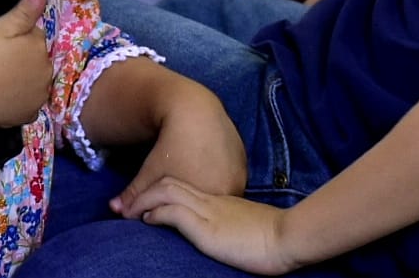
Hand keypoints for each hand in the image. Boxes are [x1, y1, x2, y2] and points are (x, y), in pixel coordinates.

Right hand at [0, 0, 51, 126]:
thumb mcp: (1, 26)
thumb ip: (25, 11)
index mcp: (40, 49)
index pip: (35, 38)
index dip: (17, 39)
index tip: (0, 45)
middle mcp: (46, 73)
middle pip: (37, 61)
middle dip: (23, 59)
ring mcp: (38, 96)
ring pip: (34, 83)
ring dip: (24, 80)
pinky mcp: (28, 115)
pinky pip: (28, 104)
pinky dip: (19, 101)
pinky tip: (3, 97)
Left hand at [111, 81, 246, 213]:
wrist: (193, 108)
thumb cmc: (170, 144)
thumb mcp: (149, 173)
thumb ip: (133, 197)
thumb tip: (114, 211)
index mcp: (211, 197)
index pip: (198, 215)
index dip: (183, 211)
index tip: (172, 200)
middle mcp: (231, 188)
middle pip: (213, 205)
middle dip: (199, 202)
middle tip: (184, 186)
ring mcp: (240, 173)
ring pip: (224, 190)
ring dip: (212, 189)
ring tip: (196, 174)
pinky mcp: (244, 159)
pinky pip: (232, 176)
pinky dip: (221, 176)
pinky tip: (207, 164)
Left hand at [130, 176, 298, 274]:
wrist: (289, 236)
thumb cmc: (274, 236)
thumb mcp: (248, 224)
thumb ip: (232, 221)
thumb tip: (221, 230)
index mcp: (222, 196)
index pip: (185, 184)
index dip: (162, 189)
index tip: (148, 201)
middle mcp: (212, 197)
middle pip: (171, 182)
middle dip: (146, 191)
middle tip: (129, 204)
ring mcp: (209, 210)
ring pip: (168, 192)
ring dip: (144, 201)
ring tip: (131, 212)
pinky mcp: (207, 227)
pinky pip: (173, 212)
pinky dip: (155, 213)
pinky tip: (146, 220)